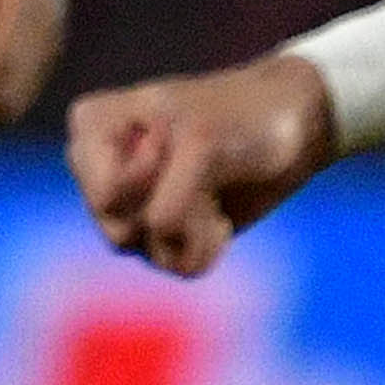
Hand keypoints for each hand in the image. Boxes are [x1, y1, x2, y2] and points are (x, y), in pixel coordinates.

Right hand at [66, 54, 332, 275]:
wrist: (291, 131)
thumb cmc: (242, 120)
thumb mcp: (201, 146)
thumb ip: (163, 203)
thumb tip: (135, 247)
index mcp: (94, 126)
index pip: (107, 194)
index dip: (154, 180)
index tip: (179, 141)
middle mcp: (99, 166)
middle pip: (116, 227)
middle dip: (173, 210)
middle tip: (202, 173)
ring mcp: (129, 202)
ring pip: (140, 249)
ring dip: (192, 229)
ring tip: (214, 194)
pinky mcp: (160, 231)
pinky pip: (168, 264)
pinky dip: (202, 247)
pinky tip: (218, 218)